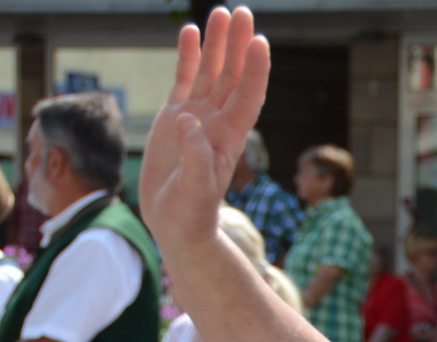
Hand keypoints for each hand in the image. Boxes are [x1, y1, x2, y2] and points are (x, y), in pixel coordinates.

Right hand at [138, 7, 270, 262]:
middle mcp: (217, 121)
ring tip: (222, 12)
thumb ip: (195, 157)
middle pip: (233, 75)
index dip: (255, 70)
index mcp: (229, 137)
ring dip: (217, 43)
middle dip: (238, 45)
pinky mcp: (176, 117)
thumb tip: (190, 122)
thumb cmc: (191, 213)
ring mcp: (197, 116)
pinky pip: (186, 79)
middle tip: (243, 12)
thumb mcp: (195, 189)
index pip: (248, 97)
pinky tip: (191, 32)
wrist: (176, 225)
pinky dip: (189, 56)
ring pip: (211, 72)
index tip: (261, 42)